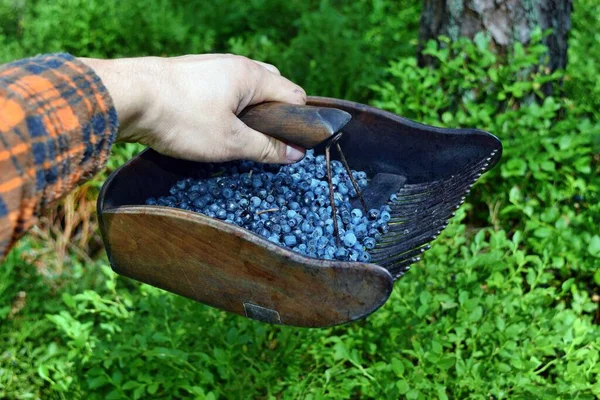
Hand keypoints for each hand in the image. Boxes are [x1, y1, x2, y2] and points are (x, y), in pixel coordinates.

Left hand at [80, 54, 306, 163]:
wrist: (125, 97)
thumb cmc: (181, 118)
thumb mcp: (230, 142)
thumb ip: (266, 147)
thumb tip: (296, 153)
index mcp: (250, 75)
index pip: (293, 94)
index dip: (298, 121)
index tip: (292, 145)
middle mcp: (232, 64)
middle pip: (270, 86)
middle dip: (273, 113)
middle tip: (263, 141)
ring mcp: (209, 66)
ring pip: (242, 88)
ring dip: (247, 110)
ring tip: (236, 136)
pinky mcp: (188, 74)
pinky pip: (220, 88)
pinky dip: (225, 105)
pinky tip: (211, 125)